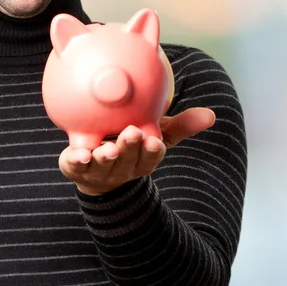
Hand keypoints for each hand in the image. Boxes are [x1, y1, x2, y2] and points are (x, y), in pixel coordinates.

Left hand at [59, 107, 215, 195]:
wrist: (94, 165)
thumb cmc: (130, 143)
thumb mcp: (156, 132)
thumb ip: (180, 125)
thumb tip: (210, 115)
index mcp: (141, 160)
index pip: (150, 158)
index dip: (152, 152)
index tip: (155, 141)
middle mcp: (121, 167)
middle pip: (127, 160)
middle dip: (130, 148)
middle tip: (132, 133)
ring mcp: (98, 170)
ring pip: (103, 164)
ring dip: (106, 157)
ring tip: (108, 148)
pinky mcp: (76, 167)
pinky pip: (76, 165)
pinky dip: (78, 161)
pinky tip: (80, 155)